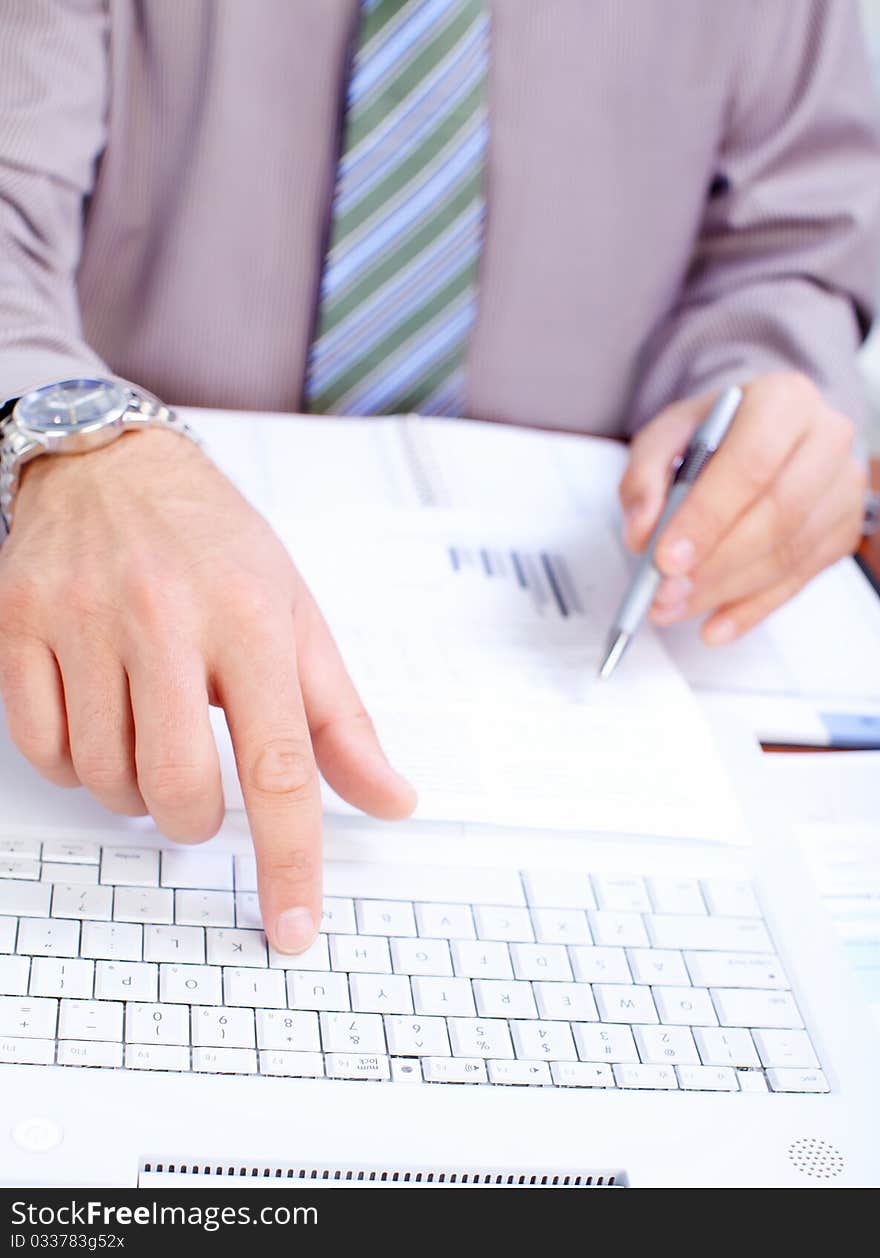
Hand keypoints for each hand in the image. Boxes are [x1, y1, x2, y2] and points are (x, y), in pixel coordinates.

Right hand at [0, 429, 415, 950]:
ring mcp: (83, 621)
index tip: (292, 928)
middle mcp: (165, 618)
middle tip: (201, 794)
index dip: (289, 861)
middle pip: (178, 786)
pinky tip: (100, 725)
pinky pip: (44, 748)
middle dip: (194, 821)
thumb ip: (342, 721)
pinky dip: (76, 764)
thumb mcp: (298, 618)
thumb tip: (391, 801)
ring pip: (105, 777)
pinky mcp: (19, 626)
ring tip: (152, 743)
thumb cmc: (217, 547)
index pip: (280, 766)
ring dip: (135, 792)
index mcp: (251, 619)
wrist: (114, 464)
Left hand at [618, 372, 865, 642]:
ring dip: (726, 591)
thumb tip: (643, 533)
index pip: (750, 465)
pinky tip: (715, 625)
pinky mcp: (842, 530)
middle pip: (777, 514)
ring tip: (674, 608)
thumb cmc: (715, 433)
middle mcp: (826, 438)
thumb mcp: (666, 436)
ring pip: (789, 553)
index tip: (665, 558)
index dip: (707, 517)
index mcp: (783, 400)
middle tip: (665, 593)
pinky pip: (798, 580)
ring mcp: (842, 488)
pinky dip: (752, 609)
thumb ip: (644, 478)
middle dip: (715, 563)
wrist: (760, 431)